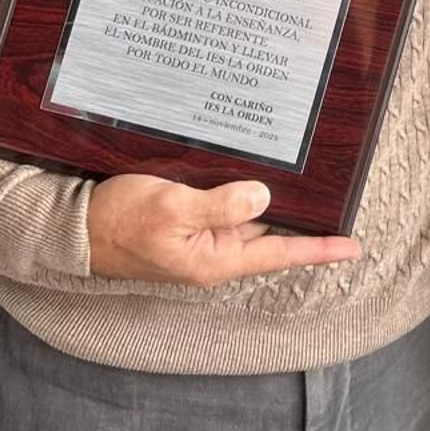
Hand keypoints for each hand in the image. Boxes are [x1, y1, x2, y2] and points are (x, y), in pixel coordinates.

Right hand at [86, 172, 361, 285]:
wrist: (74, 229)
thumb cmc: (118, 221)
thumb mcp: (171, 207)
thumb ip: (219, 203)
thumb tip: (264, 196)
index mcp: (214, 258)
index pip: (280, 253)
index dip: (318, 248)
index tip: (354, 247)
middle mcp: (213, 252)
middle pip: (269, 234)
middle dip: (301, 218)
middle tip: (337, 198)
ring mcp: (199, 238)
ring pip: (248, 218)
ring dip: (273, 201)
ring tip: (308, 181)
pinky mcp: (186, 223)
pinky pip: (224, 208)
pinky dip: (243, 192)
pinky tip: (256, 171)